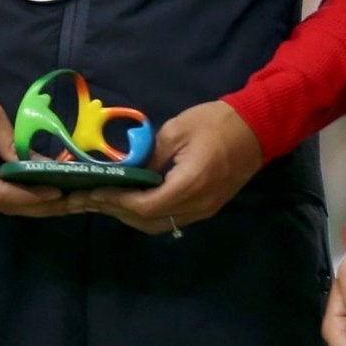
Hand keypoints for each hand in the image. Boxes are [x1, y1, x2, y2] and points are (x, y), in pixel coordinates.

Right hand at [0, 79, 64, 216]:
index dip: (29, 197)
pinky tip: (37, 192)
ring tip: (60, 200)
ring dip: (29, 205)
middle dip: (37, 206)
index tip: (56, 191)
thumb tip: (35, 165)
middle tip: (69, 201)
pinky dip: (17, 198)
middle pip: (1, 205)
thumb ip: (10, 139)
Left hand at [70, 100, 263, 233]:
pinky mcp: (207, 208)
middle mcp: (198, 204)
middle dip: (117, 211)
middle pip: (149, 221)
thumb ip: (149, 155)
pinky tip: (129, 201)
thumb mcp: (175, 130)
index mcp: (191, 183)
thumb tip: (125, 172)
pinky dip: (146, 213)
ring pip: (159, 224)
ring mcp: (204, 210)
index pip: (146, 205)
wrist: (257, 128)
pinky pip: (170, 218)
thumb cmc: (216, 122)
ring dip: (129, 215)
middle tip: (88, 199)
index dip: (117, 201)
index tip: (93, 192)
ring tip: (103, 201)